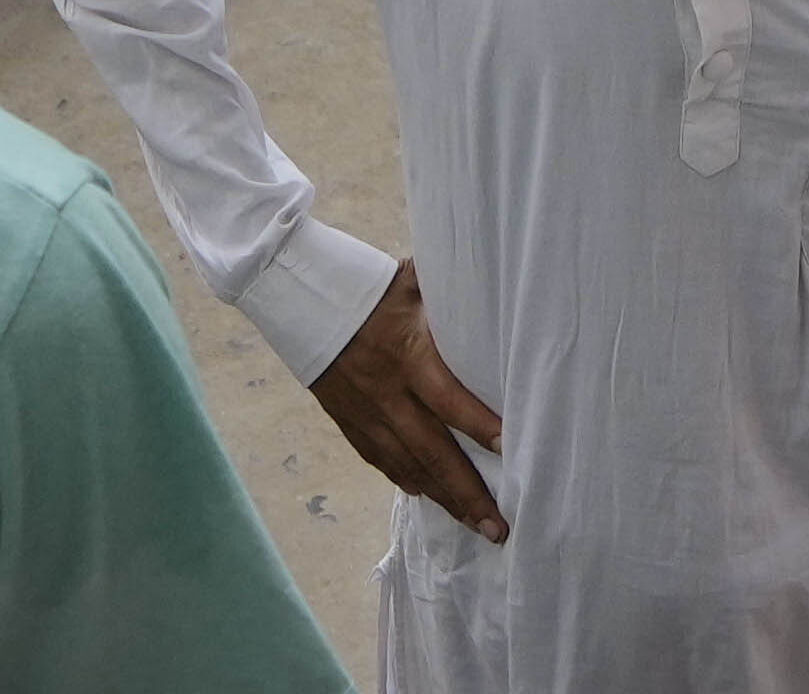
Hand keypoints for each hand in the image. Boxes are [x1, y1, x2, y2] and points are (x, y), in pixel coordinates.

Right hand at [313, 264, 509, 536]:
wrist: (299, 297)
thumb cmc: (366, 283)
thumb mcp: (411, 278)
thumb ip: (450, 289)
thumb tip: (496, 279)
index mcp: (406, 354)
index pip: (447, 399)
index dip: (477, 425)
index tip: (509, 450)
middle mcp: (385, 392)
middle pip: (430, 451)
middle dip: (466, 492)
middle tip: (499, 528)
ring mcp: (363, 412)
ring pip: (407, 466)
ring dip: (442, 497)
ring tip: (476, 526)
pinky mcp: (346, 420)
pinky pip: (380, 459)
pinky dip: (406, 479)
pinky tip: (428, 496)